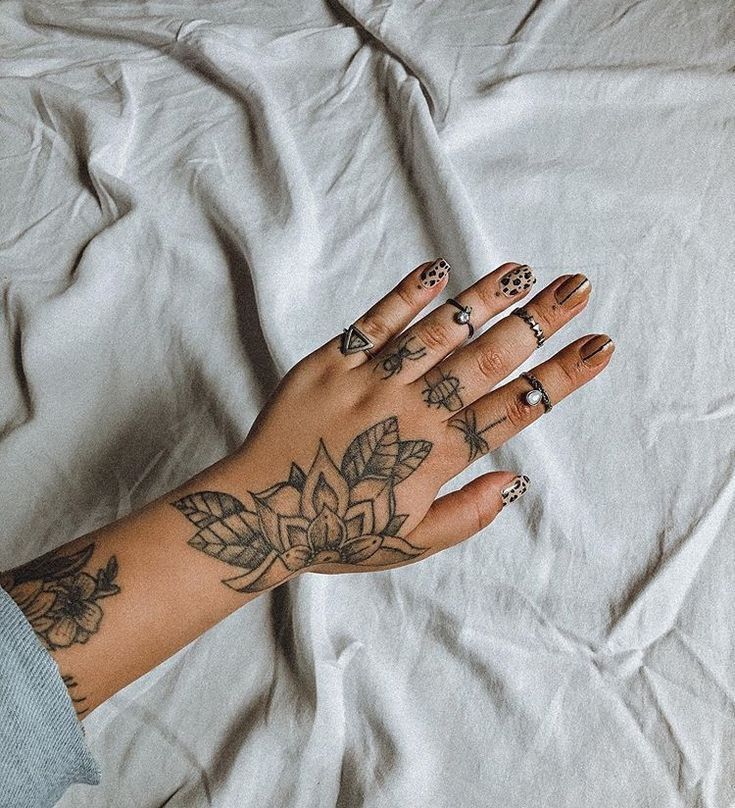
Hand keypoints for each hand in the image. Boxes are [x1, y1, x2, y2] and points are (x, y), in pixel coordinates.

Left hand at [174, 259, 613, 591]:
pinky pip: (371, 325)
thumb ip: (469, 513)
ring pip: (438, 333)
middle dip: (538, 323)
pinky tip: (435, 271)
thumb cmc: (339, 533)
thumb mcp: (412, 543)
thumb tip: (517, 481)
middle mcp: (411, 412)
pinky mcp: (328, 364)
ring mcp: (370, 383)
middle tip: (578, 289)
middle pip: (487, 360)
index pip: (514, 408)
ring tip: (521, 272)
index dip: (561, 377)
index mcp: (437, 455)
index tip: (599, 345)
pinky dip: (404, 297)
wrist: (260, 514)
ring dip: (483, 300)